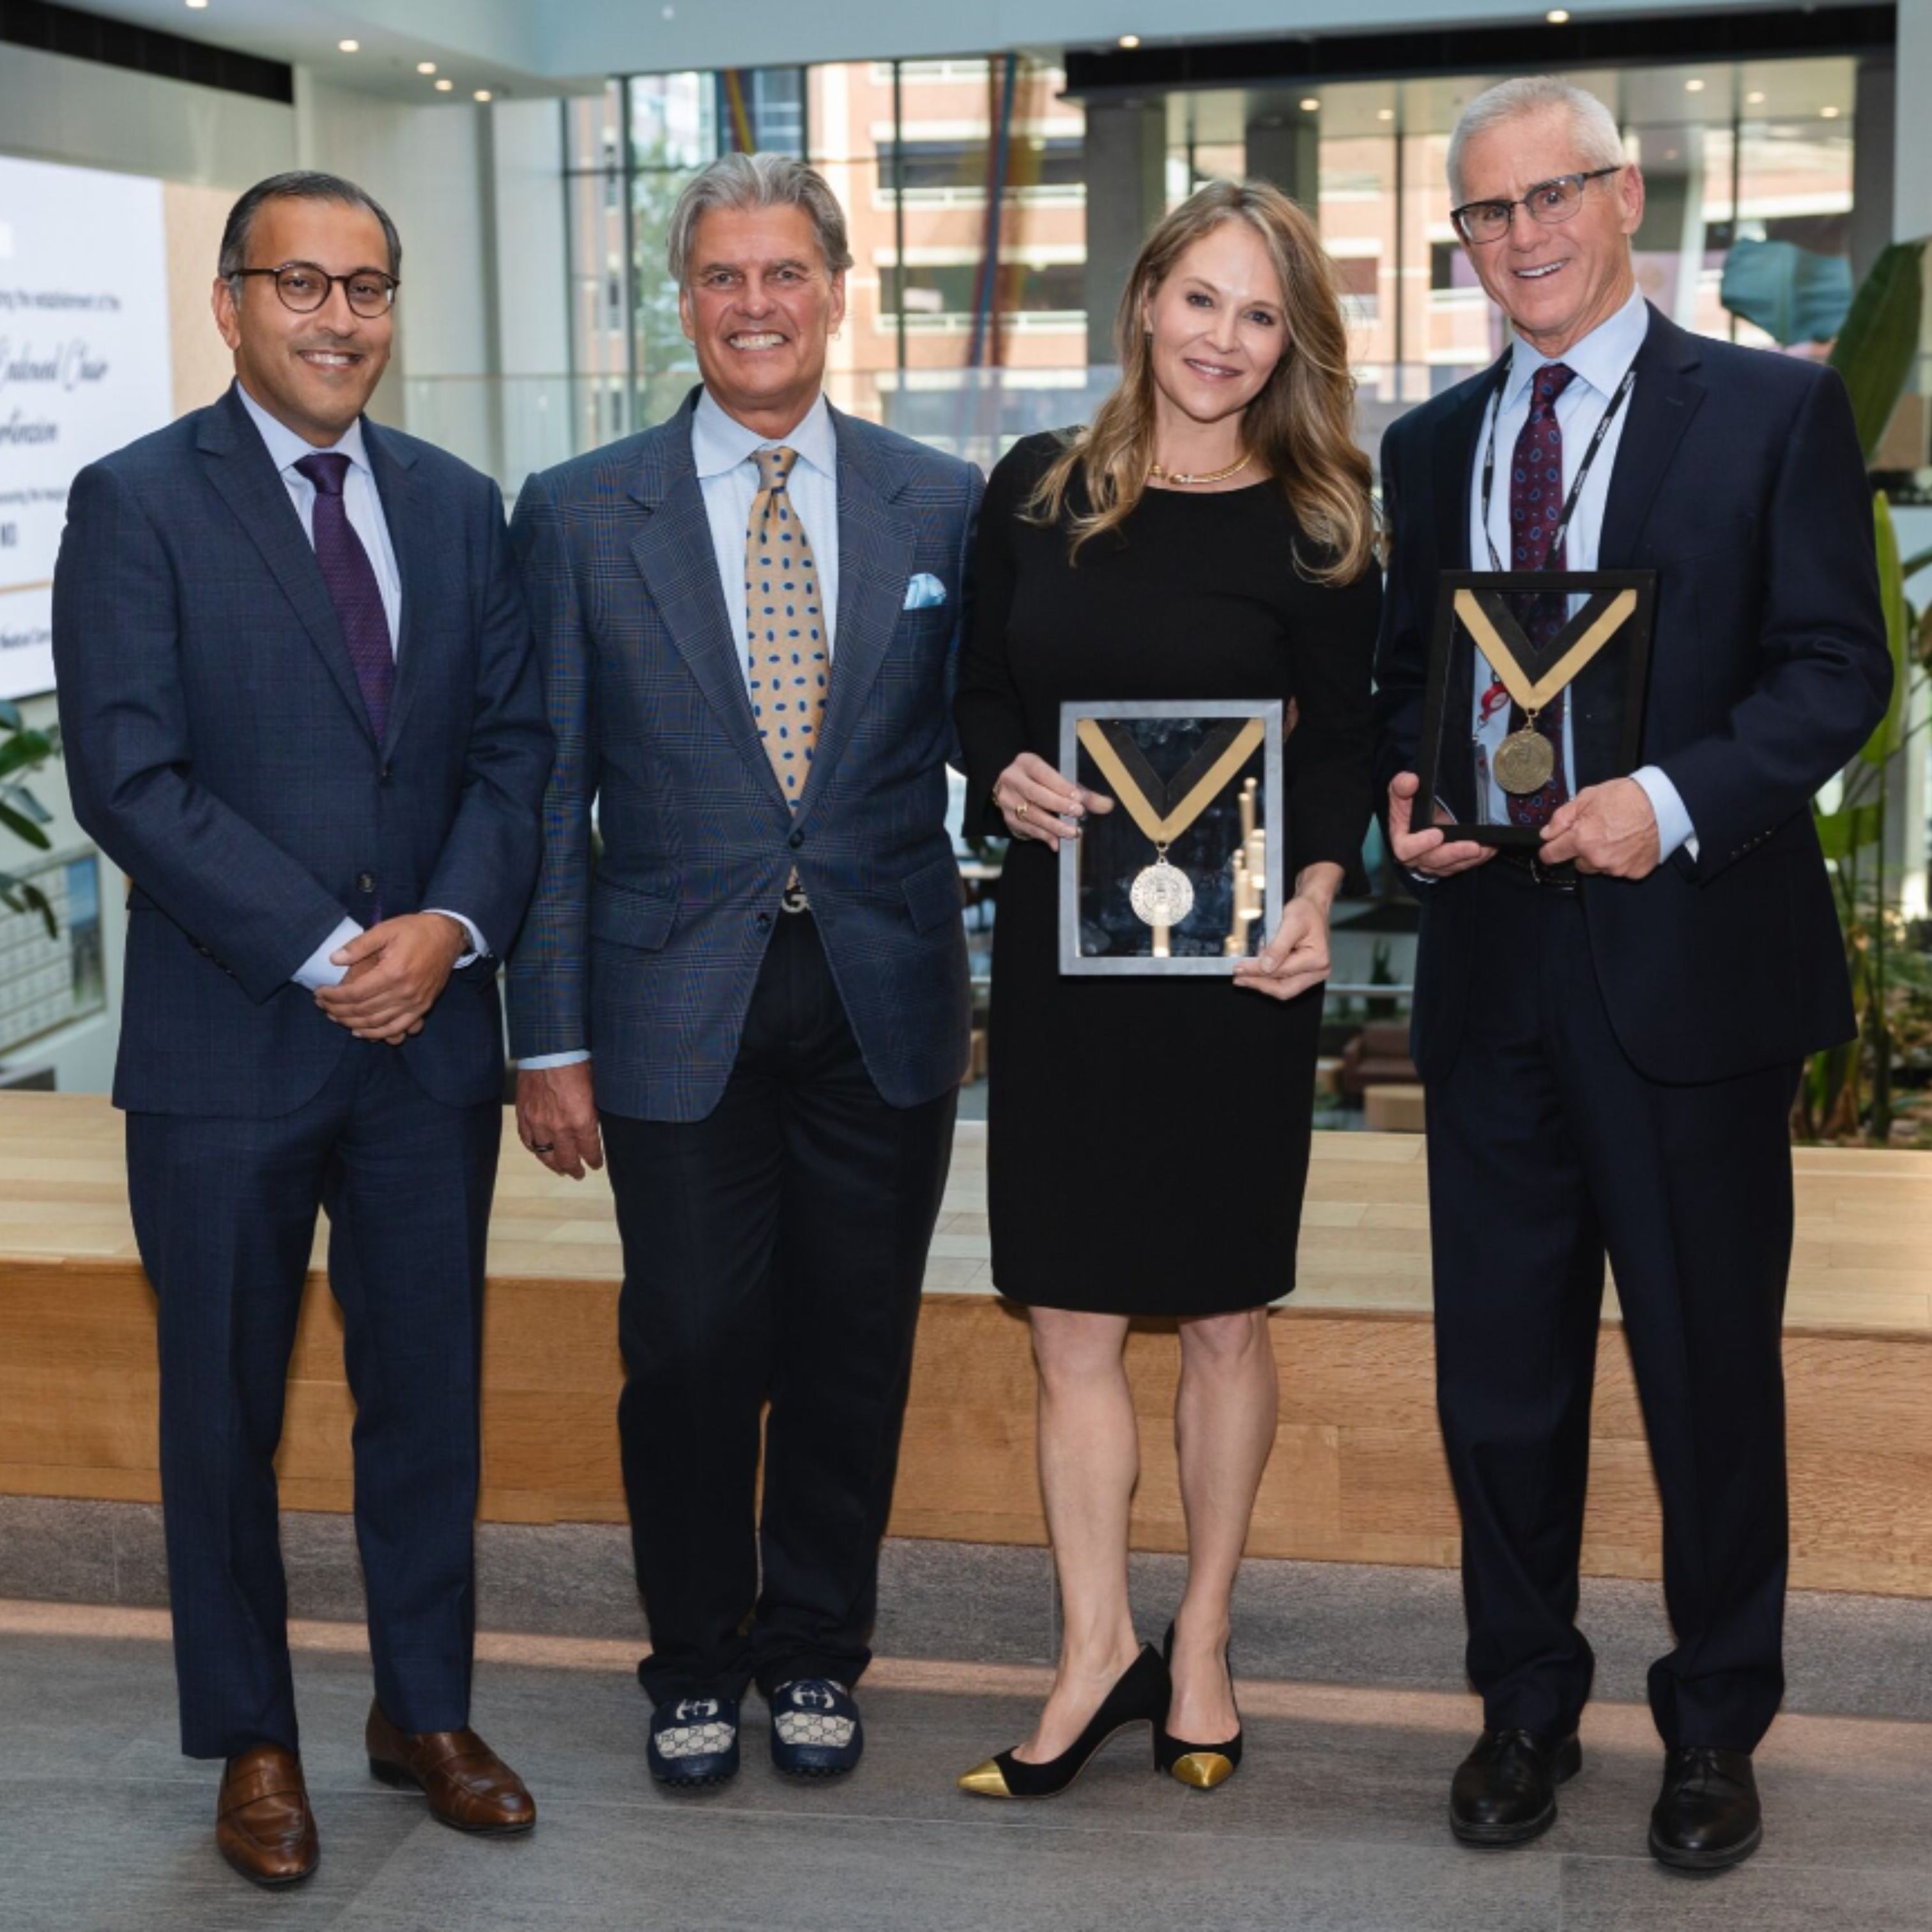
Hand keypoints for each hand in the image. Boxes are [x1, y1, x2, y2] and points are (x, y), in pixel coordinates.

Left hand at [314, 913, 466, 1041]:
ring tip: (335, 1017)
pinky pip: (397, 1028)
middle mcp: (405, 992)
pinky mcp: (423, 1008)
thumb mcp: (386, 929)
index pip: (355, 993)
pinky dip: (377, 1034)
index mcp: (394, 972)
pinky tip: (361, 1031)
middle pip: (363, 1011)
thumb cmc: (416, 930)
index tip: (319, 993)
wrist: (449, 936)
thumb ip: (360, 945)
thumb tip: (334, 959)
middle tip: (322, 1005)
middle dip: (338, 1011)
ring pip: (377, 1024)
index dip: (333, 996)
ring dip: (352, 1024)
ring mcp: (416, 1003)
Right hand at [516, 1062, 603, 1180]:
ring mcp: (538, 1123)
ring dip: (554, 1165)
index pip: (589, 1150)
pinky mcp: (523, 1115)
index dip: (593, 1160)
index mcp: (581, 1121)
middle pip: (567, 1158)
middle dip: (574, 1169)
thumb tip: (596, 1125)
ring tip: (560, 1170)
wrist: (549, 1048)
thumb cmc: (576, 1062)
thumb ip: (594, 1112)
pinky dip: (535, 1149)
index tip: (595, 1165)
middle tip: (578, 1174)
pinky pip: (528, 1140)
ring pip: (545, 1154)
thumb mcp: (596, 1090)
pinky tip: (540, 1153)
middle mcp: (558, 1127)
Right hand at [993, 751, 1111, 853]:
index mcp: (1026, 762)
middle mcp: (1012, 779)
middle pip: (1035, 793)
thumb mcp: (1061, 781)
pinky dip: (1045, 836)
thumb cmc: (1043, 783)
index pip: (1043, 773)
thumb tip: (1107, 805)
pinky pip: (1028, 829)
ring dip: (1054, 825)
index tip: (1078, 798)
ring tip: (1073, 832)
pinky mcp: (1008, 818)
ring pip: (1032, 814)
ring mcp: (1007, 800)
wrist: (1014, 791)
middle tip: (1078, 813)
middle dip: (1058, 805)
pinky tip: (1058, 843)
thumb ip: (1083, 793)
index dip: (1060, 786)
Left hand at [1234, 890, 1332, 1001]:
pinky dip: (1269, 978)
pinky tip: (1255, 971)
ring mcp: (1313, 974)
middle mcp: (1318, 971)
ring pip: (1283, 988)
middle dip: (1259, 984)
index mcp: (1317, 959)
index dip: (1257, 971)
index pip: (1281, 971)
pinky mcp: (1306, 973)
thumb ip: (1278, 946)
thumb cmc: (1306, 911)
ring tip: (1244, 976)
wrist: (1313, 906)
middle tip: (1239, 978)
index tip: (1239, 968)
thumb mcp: (1291, 922)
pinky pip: (1285, 982)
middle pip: (1284, 989)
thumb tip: (1265, 967)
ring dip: (1262, 983)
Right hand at [1388, 771, 1493, 878]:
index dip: (1421, 844)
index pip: (1406, 849)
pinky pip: (1463, 865)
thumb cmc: (1407, 807)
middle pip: (1434, 860)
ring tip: (1486, 848)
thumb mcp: (1400, 792)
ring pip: (1451, 865)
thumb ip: (1402, 786)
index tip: (1437, 834)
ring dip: (1469, 857)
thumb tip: (1411, 781)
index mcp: (1402, 842)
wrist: (1417, 818)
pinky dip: (1478, 859)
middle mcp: (1416, 857)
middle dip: (1454, 853)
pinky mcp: (1448, 865)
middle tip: (1473, 846)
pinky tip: (1490, 849)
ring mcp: (1433, 863)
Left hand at [1539, 778, 1659, 877]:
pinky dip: (1622, 860)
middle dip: (1582, 850)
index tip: (1550, 848)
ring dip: (1602, 856)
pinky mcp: (1635, 872)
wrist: (1663, 803)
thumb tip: (1547, 833)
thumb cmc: (1627, 798)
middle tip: (1597, 832)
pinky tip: (1629, 844)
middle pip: (1578, 863)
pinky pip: (1621, 870)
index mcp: (1582, 840)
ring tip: (1616, 836)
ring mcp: (1617, 868)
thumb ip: (1562, 818)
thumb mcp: (1587, 798)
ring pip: (1599, 867)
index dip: (1549, 850)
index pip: (1552, 855)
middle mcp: (1598, 858)